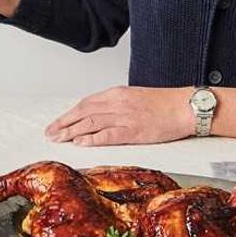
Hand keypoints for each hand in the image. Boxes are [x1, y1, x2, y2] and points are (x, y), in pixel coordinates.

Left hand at [45, 86, 194, 146]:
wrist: (185, 107)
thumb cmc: (164, 104)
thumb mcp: (136, 98)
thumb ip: (117, 105)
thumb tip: (100, 116)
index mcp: (117, 93)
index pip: (86, 103)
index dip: (69, 114)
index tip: (57, 123)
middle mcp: (118, 103)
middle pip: (83, 112)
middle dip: (64, 123)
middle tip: (50, 133)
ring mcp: (125, 116)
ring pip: (91, 123)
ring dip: (72, 132)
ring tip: (59, 139)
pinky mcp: (134, 130)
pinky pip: (108, 135)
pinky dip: (92, 139)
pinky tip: (80, 143)